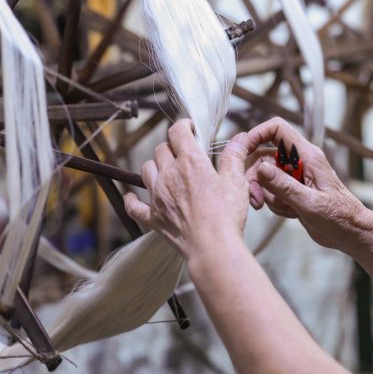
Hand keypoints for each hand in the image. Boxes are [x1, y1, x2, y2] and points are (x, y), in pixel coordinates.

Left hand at [124, 119, 251, 259]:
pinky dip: (133, 199)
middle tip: (185, 153)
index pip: (178, 132)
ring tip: (167, 170)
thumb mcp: (236, 182)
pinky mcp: (153, 217)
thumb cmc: (226, 216)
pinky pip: (134, 205)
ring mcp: (158, 196)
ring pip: (147, 170)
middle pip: (161, 149)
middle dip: (172, 147)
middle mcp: (169, 175)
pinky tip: (134, 196)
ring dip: (156, 166)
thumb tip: (239, 138)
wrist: (212, 248)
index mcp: (191, 163)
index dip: (183, 125)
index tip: (190, 128)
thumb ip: (234, 157)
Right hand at [245, 117, 372, 252]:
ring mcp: (295, 175)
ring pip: (264, 175)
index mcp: (308, 155)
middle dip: (255, 177)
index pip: (277, 129)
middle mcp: (299, 161)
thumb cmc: (339, 216)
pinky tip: (291, 213)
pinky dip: (275, 203)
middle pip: (263, 155)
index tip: (242, 151)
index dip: (257, 134)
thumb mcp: (310, 203)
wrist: (350, 232)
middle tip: (257, 200)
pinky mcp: (292, 189)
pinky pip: (271, 190)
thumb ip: (284, 186)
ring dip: (267, 194)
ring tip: (285, 209)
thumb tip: (260, 168)